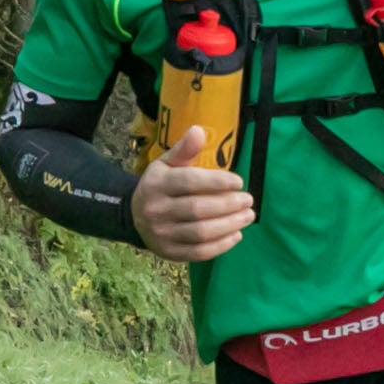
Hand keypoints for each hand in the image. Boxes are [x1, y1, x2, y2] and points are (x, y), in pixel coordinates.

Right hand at [132, 125, 254, 261]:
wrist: (135, 216)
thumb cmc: (161, 185)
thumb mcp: (167, 163)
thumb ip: (184, 149)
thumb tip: (198, 130)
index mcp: (158, 184)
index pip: (189, 182)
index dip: (217, 182)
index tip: (239, 182)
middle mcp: (157, 210)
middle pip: (197, 209)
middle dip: (228, 205)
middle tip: (248, 200)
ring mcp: (162, 234)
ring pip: (200, 232)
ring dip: (229, 225)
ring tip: (248, 216)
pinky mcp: (169, 252)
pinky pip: (199, 252)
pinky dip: (221, 245)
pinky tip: (237, 235)